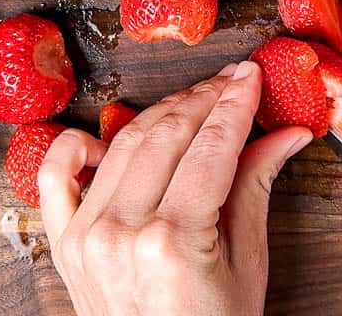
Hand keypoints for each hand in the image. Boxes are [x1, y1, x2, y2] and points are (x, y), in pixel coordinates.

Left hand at [37, 60, 313, 315]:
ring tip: (193, 99)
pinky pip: (56, 177)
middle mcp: (122, 232)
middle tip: (231, 82)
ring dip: (161, 112)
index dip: (235, 104)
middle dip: (204, 98)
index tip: (250, 79)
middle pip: (167, 135)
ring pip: (123, 143)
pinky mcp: (65, 243)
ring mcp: (87, 236)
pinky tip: (107, 133)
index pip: (211, 147)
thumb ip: (256, 186)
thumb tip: (284, 134)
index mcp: (173, 241)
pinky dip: (77, 145)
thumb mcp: (247, 263)